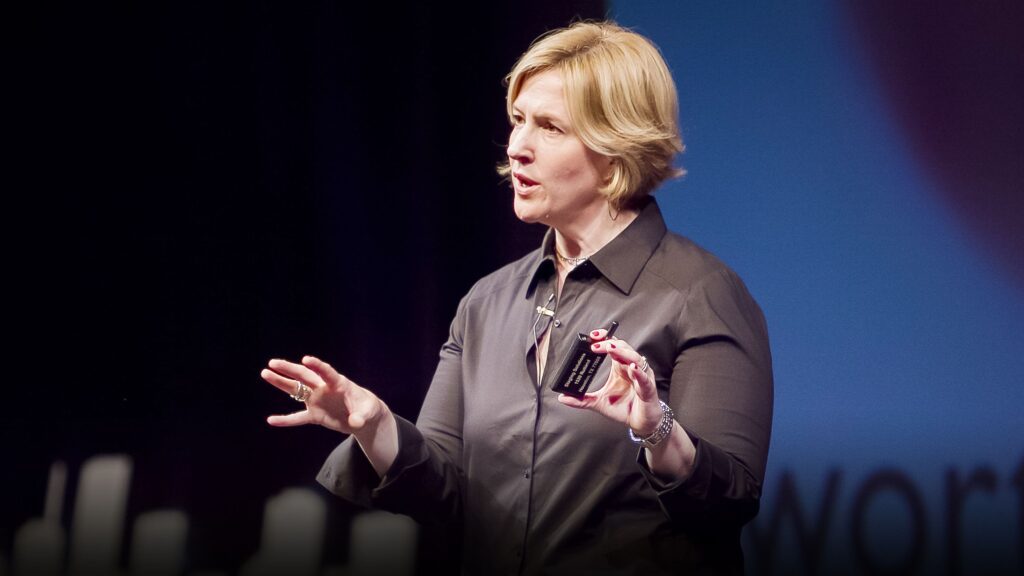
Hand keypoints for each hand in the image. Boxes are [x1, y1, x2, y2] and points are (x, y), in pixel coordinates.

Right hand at [261, 356, 386, 435]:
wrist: (363, 417)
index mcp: (339, 383)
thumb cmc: (367, 408)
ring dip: (281, 383)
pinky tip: (271, 420)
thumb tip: (355, 423)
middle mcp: (324, 388)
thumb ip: (361, 416)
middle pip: (304, 376)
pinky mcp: (315, 414)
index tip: (306, 359)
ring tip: (265, 373)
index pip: (326, 372)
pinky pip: (298, 417)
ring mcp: (317, 400)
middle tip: (272, 363)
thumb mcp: (368, 412)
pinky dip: (285, 420)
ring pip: (296, 390)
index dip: (317, 365)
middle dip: (289, 369)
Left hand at [557, 329, 662, 435]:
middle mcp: (631, 368)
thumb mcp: (598, 402)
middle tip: (596, 344)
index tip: (593, 336)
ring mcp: (641, 377)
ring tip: (611, 349)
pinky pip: (644, 378)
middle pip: (623, 348)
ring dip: (622, 352)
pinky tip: (631, 368)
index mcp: (620, 367)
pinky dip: (638, 372)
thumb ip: (581, 399)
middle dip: (610, 344)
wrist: (640, 423)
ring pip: (635, 358)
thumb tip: (562, 398)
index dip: (605, 339)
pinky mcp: (648, 389)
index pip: (613, 346)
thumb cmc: (624, 408)